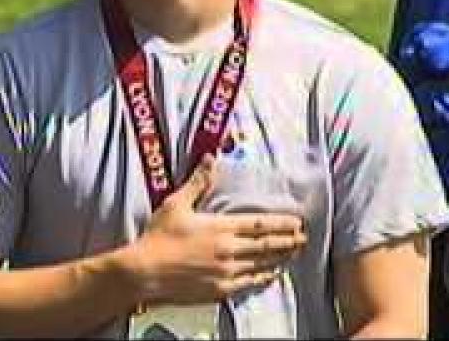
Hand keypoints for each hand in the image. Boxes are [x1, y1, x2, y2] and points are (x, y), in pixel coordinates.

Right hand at [122, 154, 307, 306]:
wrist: (144, 272)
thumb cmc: (158, 237)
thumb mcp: (176, 204)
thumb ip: (198, 183)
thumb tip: (210, 159)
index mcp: (220, 227)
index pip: (259, 224)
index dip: (281, 223)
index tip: (297, 221)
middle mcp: (228, 250)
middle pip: (267, 245)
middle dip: (288, 241)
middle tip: (304, 238)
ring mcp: (226, 272)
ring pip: (261, 264)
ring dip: (281, 258)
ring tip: (295, 254)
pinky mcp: (220, 290)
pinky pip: (249, 283)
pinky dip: (264, 278)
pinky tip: (272, 275)